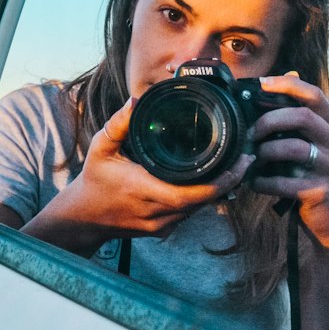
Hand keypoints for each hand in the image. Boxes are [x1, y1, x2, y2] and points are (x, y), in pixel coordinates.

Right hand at [23, 97, 253, 255]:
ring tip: (235, 167)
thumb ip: (120, 123)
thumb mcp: (101, 146)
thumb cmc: (93, 180)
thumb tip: (138, 99)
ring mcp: (160, 225)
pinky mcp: (163, 231)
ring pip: (200, 210)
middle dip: (230, 182)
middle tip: (246, 159)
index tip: (239, 162)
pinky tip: (211, 182)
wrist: (82, 218)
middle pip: (205, 202)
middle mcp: (155, 212)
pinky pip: (190, 215)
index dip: (221, 182)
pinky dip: (202, 199)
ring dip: (218, 191)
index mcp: (142, 189)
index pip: (192, 194)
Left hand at [248, 71, 328, 251]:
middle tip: (250, 133)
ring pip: (291, 147)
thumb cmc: (311, 177)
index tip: (260, 84)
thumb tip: (272, 83)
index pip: (314, 95)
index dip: (286, 85)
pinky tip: (255, 183)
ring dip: (264, 152)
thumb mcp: (310, 145)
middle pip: (301, 116)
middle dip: (268, 121)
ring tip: (252, 160)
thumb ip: (296, 119)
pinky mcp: (321, 191)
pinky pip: (283, 181)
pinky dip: (263, 182)